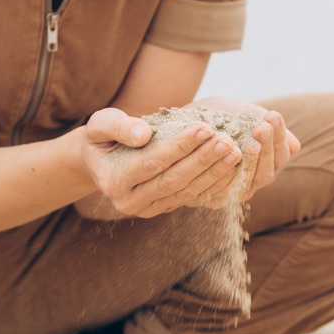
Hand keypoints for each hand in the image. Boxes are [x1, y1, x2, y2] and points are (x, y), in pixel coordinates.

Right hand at [75, 108, 247, 219]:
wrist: (99, 162)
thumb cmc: (101, 138)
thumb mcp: (100, 124)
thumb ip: (118, 126)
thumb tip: (144, 134)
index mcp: (114, 180)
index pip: (153, 162)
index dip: (180, 146)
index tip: (205, 128)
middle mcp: (129, 201)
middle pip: (173, 181)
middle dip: (203, 160)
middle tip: (228, 141)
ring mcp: (147, 209)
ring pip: (185, 192)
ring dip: (213, 174)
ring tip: (235, 153)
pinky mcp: (163, 209)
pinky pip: (191, 199)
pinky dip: (213, 185)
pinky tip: (231, 169)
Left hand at [194, 97, 300, 199]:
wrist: (183, 123)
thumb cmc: (217, 117)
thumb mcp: (241, 115)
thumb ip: (265, 127)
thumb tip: (295, 146)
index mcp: (266, 162)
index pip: (280, 155)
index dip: (279, 137)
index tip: (272, 115)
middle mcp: (253, 181)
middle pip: (268, 172)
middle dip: (267, 149)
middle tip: (262, 128)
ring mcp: (235, 192)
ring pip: (249, 182)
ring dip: (252, 163)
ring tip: (251, 144)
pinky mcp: (214, 199)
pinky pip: (225, 192)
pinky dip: (228, 176)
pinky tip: (228, 159)